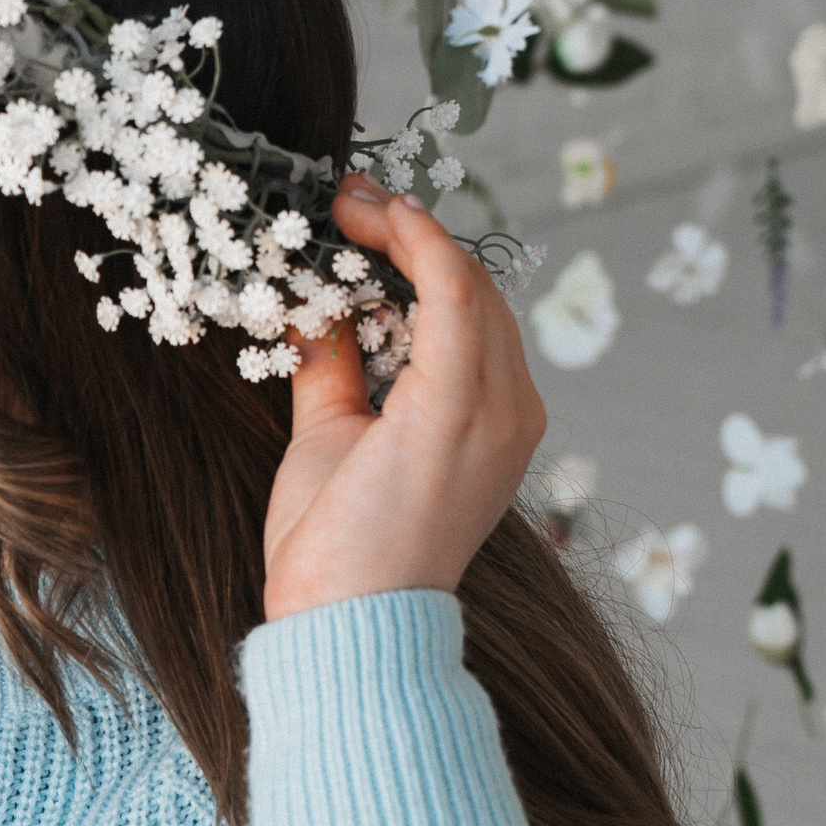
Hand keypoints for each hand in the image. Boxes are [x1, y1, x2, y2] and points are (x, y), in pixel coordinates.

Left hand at [260, 182, 544, 623]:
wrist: (345, 625)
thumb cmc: (337, 551)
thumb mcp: (332, 435)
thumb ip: (334, 369)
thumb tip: (314, 311)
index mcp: (491, 423)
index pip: (467, 318)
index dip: (416, 258)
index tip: (357, 222)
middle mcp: (511, 413)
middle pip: (473, 292)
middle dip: (409, 236)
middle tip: (345, 200)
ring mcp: (496, 410)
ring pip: (467, 284)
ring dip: (406, 230)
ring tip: (347, 202)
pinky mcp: (461, 406)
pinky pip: (453, 293)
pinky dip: (416, 243)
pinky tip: (375, 216)